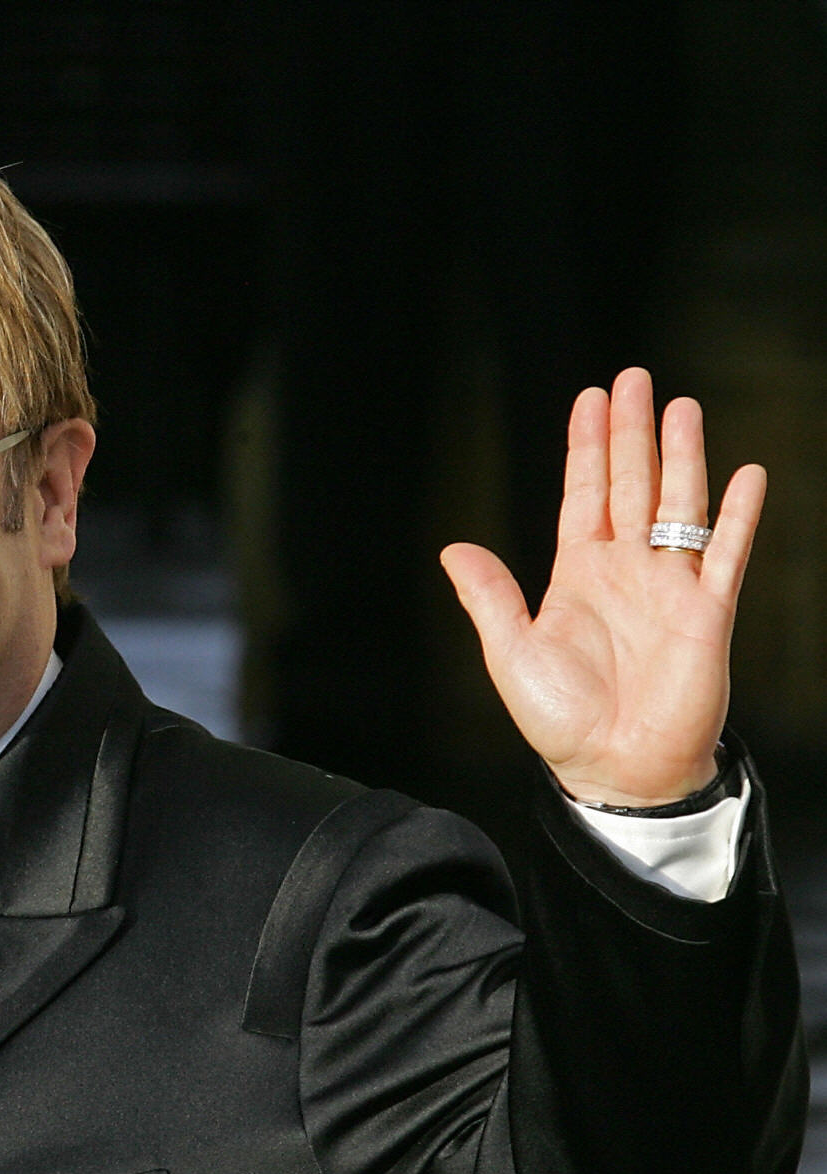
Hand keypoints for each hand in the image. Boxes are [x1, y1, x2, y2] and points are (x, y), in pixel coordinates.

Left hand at [440, 367, 765, 806]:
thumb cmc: (560, 721)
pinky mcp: (709, 612)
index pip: (584, 495)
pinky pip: (727, 552)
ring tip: (681, 405)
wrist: (614, 769)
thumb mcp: (511, 654)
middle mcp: (626, 572)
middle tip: (633, 378)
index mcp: (576, 576)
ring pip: (677, 504)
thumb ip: (490, 598)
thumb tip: (452, 549)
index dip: (586, 447)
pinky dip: (738, 515)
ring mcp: (670, 587)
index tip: (590, 398)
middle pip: (630, 484)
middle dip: (631, 432)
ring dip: (681, 456)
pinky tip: (746, 474)